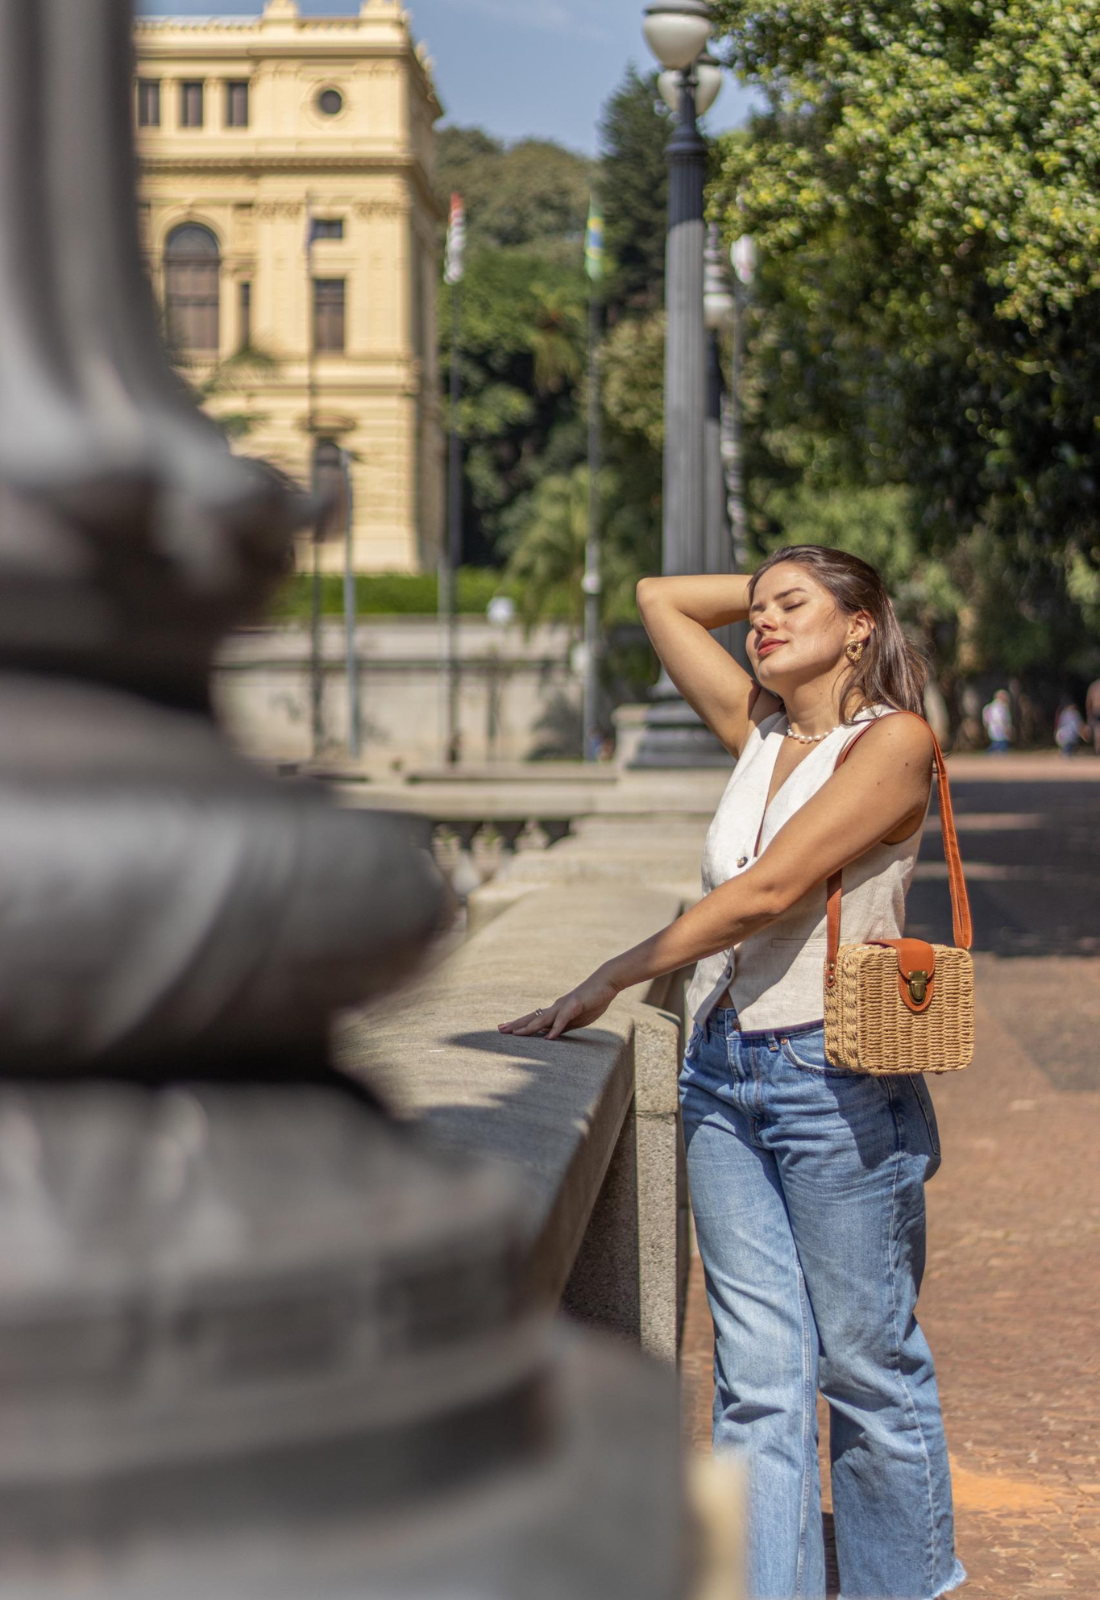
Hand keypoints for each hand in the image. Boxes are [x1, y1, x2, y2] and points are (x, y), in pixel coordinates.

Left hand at [498, 969, 618, 1040]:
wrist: (605, 983)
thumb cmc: (592, 1001)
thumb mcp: (576, 1019)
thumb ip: (563, 1027)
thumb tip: (550, 1037)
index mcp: (555, 1011)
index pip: (533, 1019)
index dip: (519, 1025)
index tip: (504, 1029)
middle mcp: (555, 1007)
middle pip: (532, 1017)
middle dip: (516, 1025)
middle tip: (499, 1030)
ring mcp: (564, 1006)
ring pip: (543, 1018)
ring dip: (529, 1027)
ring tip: (517, 1034)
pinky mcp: (575, 1006)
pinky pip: (563, 1019)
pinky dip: (556, 1028)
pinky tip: (549, 1038)